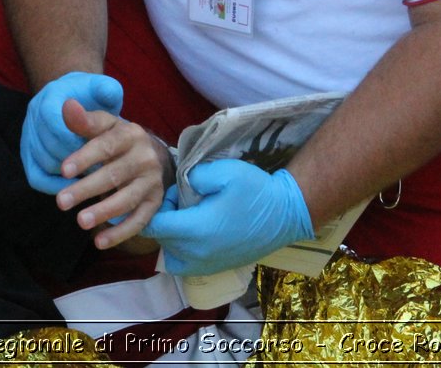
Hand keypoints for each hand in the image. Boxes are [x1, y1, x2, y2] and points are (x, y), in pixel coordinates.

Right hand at [20, 72, 122, 192]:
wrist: (76, 102)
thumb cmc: (93, 98)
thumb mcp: (103, 90)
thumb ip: (107, 90)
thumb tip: (107, 93)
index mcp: (49, 97)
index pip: (54, 124)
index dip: (74, 141)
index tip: (98, 153)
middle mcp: (33, 116)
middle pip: (49, 147)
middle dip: (76, 160)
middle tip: (101, 169)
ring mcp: (28, 137)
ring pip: (44, 164)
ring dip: (68, 174)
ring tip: (94, 177)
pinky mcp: (28, 157)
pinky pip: (37, 178)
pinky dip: (56, 186)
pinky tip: (79, 186)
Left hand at [54, 98, 170, 249]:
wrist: (156, 154)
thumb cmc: (119, 139)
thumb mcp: (105, 126)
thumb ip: (84, 120)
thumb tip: (66, 106)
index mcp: (130, 134)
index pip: (106, 146)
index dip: (85, 158)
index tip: (63, 171)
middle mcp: (145, 158)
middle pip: (114, 175)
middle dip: (86, 189)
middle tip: (61, 202)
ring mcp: (152, 182)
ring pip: (127, 200)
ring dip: (104, 212)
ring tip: (80, 222)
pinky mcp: (155, 203)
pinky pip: (139, 221)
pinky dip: (121, 232)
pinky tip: (100, 241)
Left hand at [141, 160, 312, 275]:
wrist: (284, 215)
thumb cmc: (255, 192)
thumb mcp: (224, 171)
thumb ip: (195, 175)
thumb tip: (182, 185)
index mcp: (197, 229)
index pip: (155, 226)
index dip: (158, 207)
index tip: (173, 193)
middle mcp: (198, 253)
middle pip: (162, 240)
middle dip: (165, 219)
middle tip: (182, 201)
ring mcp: (208, 264)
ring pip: (171, 256)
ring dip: (172, 237)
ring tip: (187, 218)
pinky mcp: (216, 268)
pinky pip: (186, 265)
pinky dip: (182, 251)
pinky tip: (197, 232)